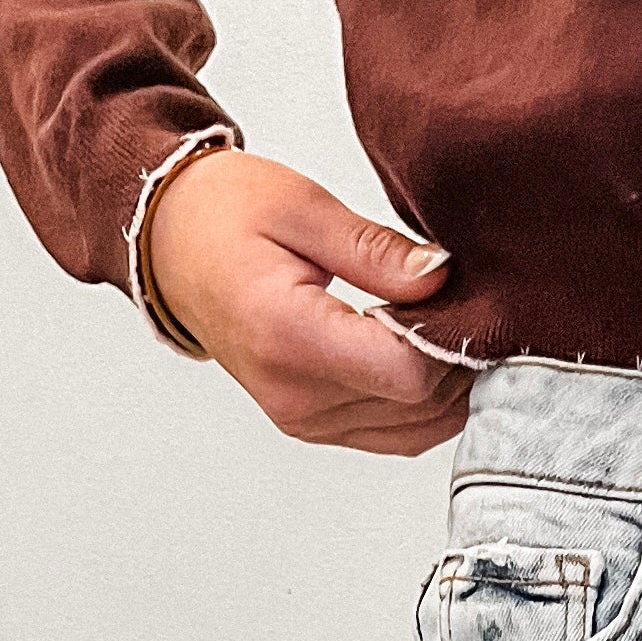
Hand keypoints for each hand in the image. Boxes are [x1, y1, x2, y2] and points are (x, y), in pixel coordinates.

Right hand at [146, 151, 469, 457]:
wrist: (171, 247)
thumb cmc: (224, 216)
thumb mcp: (303, 207)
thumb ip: (377, 251)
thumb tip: (442, 277)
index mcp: (290, 337)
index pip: (408, 373)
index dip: (451, 341)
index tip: (466, 297)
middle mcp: (296, 396)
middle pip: (418, 408)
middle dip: (457, 362)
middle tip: (470, 306)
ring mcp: (304, 420)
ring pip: (414, 430)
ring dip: (446, 387)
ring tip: (447, 327)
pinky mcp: (313, 426)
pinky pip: (393, 433)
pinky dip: (422, 403)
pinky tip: (425, 355)